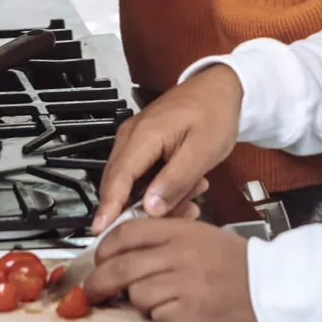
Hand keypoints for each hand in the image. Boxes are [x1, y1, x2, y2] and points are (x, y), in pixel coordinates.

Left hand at [86, 218, 261, 321]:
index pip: (127, 232)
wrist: (272, 286)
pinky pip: (156, 314)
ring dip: (135, 300)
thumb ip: (166, 239)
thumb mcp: (201, 235)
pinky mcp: (189, 311)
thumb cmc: (238, 263)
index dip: (105, 247)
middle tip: (94, 289)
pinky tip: (173, 309)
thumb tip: (130, 249)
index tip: (98, 258)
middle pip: (121, 266)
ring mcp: (182, 282)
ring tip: (151, 298)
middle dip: (99, 281)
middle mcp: (178, 253)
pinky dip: (157, 315)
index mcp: (180, 230)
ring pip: (136, 293)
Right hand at [93, 66, 242, 233]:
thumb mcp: (202, 152)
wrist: (220, 88)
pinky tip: (186, 187)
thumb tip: (149, 209)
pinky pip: (142, 174)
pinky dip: (160, 187)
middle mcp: (131, 136)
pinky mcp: (144, 143)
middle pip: (120, 183)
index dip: (109, 208)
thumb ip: (175, 181)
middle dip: (142, 209)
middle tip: (177, 215)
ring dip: (157, 198)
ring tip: (192, 196)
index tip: (101, 233)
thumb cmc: (214, 112)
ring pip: (132, 182)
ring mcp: (136, 138)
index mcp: (144, 135)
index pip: (117, 178)